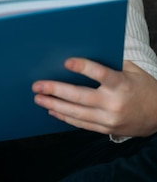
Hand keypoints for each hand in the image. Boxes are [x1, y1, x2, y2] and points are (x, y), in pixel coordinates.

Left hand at [32, 58, 156, 137]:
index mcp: (121, 84)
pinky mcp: (107, 129)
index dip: (83, 67)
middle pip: (80, 96)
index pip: (100, 74)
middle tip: (37, 86)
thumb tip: (82, 52)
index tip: (66, 61)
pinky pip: (82, 124)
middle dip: (56, 90)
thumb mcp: (131, 70)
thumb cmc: (142, 86)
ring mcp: (110, 119)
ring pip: (77, 113)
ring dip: (55, 105)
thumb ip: (109, 63)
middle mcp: (114, 103)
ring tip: (39, 99)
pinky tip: (53, 111)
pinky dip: (66, 117)